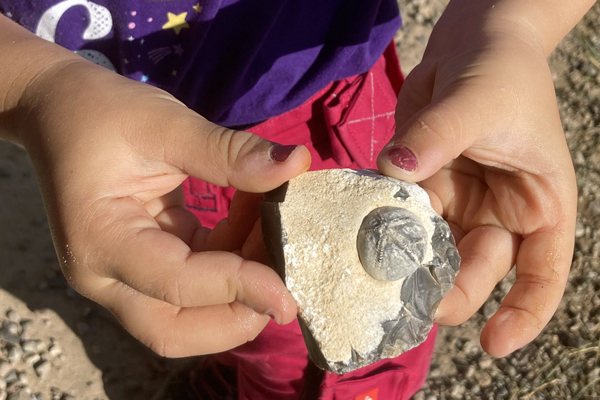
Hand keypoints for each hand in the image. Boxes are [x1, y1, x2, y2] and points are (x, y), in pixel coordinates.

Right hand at [17, 60, 310, 356]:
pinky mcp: (146, 264)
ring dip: (242, 285)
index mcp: (101, 242)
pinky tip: (253, 219)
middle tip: (287, 276)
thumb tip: (297, 163)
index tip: (289, 287)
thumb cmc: (103, 113)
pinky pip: (196, 282)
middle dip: (239, 315)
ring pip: (190, 315)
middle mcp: (106, 275)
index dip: (238, 288)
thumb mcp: (166, 125)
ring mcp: (124, 275)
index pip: (177, 285)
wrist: (61, 112)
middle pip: (176, 331)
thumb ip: (229, 152)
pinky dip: (232, 260)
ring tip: (274, 227)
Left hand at [377, 0, 576, 356]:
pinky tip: (358, 238)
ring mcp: (458, 202)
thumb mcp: (480, 100)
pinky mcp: (422, 185)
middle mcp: (499, 212)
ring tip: (376, 281)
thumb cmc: (500, 70)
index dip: (525, 314)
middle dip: (446, 289)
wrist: (472, 40)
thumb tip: (396, 167)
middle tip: (411, 304)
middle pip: (476, 268)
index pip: (544, 272)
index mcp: (539, 204)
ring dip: (406, 265)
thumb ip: (440, 136)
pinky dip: (381, 228)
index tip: (495, 345)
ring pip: (433, 251)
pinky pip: (401, 216)